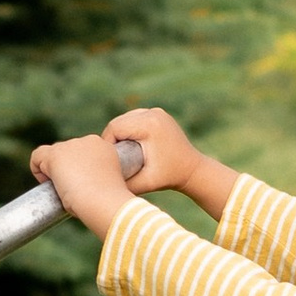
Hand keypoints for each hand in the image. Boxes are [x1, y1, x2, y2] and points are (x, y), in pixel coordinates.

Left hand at [30, 133, 136, 236]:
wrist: (105, 202)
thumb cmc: (107, 202)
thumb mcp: (105, 184)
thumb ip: (94, 177)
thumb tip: (80, 185)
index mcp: (104, 147)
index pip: (83, 153)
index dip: (80, 169)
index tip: (84, 186)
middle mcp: (88, 141)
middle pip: (68, 152)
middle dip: (66, 169)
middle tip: (71, 191)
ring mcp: (70, 145)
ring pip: (53, 154)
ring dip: (54, 171)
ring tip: (62, 191)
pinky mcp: (55, 154)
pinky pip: (37, 156)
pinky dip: (37, 170)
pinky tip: (48, 186)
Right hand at [100, 107, 234, 217]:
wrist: (192, 170)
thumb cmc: (169, 177)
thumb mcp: (145, 183)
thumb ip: (124, 183)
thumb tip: (102, 184)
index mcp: (149, 125)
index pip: (115, 128)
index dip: (106, 144)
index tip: (107, 160)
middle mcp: (153, 113)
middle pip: (118, 121)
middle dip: (111, 138)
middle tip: (110, 158)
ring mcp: (157, 111)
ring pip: (124, 118)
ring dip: (118, 133)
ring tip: (118, 152)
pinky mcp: (158, 114)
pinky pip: (134, 118)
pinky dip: (128, 129)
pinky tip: (127, 144)